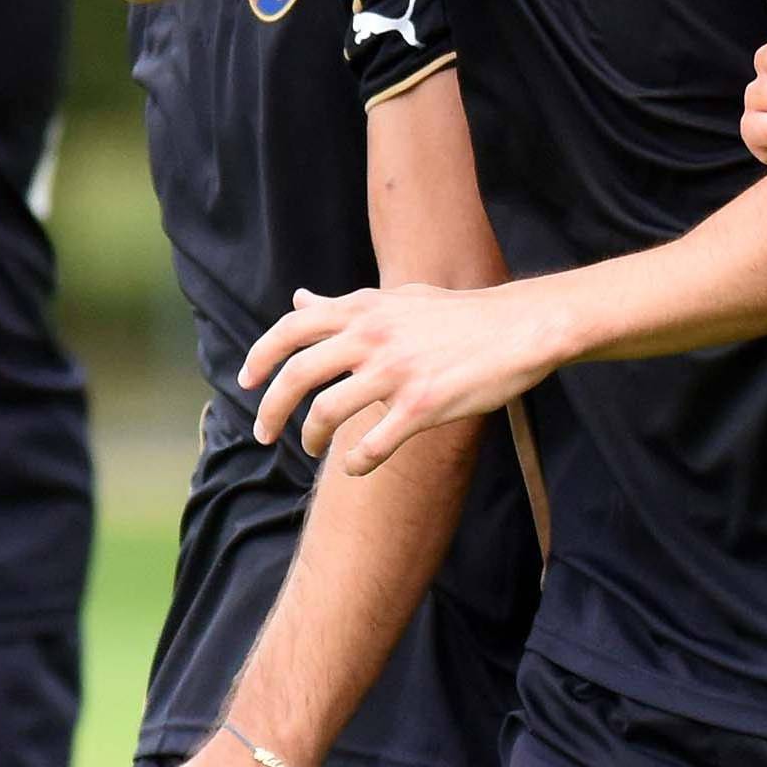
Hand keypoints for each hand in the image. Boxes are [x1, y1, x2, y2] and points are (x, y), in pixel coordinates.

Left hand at [241, 280, 552, 472]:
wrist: (521, 328)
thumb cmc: (461, 315)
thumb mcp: (399, 299)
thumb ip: (346, 304)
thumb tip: (299, 300)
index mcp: (366, 310)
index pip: (292, 329)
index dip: (260, 357)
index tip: (246, 382)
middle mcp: (374, 337)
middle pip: (296, 376)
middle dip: (269, 411)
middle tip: (264, 434)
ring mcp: (397, 372)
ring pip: (326, 413)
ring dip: (310, 439)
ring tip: (313, 450)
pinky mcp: (421, 405)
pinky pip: (370, 447)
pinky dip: (356, 464)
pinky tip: (358, 466)